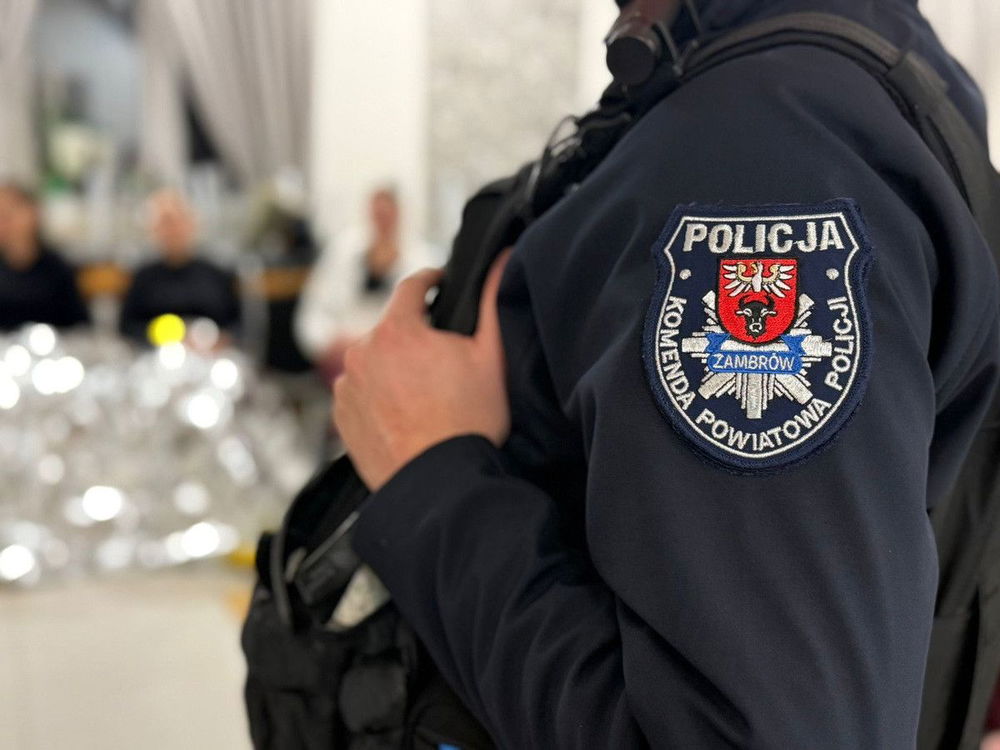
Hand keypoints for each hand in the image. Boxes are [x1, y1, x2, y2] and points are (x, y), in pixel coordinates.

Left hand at [333, 250, 511, 489]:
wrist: (438, 485)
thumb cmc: (468, 422)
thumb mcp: (491, 358)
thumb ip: (492, 301)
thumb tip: (501, 259)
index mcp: (397, 330)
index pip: (410, 287)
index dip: (430, 282)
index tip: (440, 285)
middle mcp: (362, 352)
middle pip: (392, 328)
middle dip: (415, 335)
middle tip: (444, 359)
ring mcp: (347, 387)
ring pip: (375, 361)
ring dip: (394, 367)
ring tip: (425, 394)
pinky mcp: (341, 417)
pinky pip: (361, 393)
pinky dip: (379, 396)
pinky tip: (406, 414)